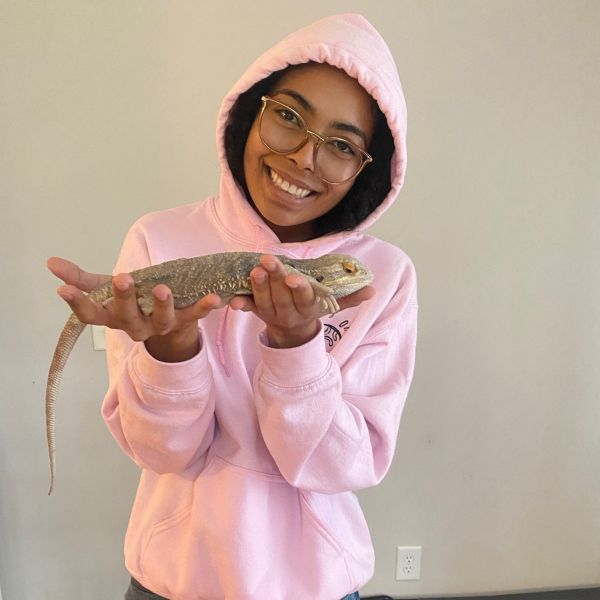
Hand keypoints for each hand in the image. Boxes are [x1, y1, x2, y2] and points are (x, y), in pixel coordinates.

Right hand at [47, 257, 221, 361]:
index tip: (62, 289)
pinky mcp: (186, 321)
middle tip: (123, 279)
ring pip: (160, 319)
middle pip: (126, 316)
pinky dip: (205, 306)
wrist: (170, 326)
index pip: (90, 314)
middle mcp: (135, 326)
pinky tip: (214, 297)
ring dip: (162, 304)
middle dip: (123, 298)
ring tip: (162, 288)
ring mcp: (161, 326)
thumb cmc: (134, 302)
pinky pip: (196, 315)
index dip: (77, 303)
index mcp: (113, 317)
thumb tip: (50, 263)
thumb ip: (81, 278)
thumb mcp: (107, 289)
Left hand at [229, 255, 374, 347]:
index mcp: (308, 308)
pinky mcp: (258, 313)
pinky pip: (248, 309)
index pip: (304, 297)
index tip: (294, 278)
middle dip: (275, 279)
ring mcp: (271, 314)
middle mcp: (289, 313)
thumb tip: (372, 290)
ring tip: (255, 269)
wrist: (293, 333)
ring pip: (264, 301)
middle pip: (281, 296)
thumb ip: (349, 297)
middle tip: (268, 261)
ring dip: (258, 286)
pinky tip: (232, 298)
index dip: (299, 288)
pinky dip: (240, 304)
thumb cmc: (312, 308)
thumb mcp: (331, 305)